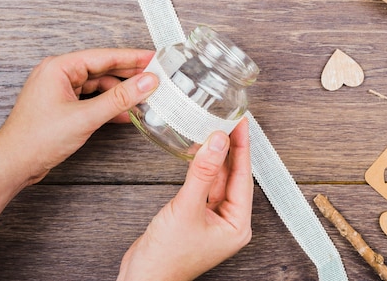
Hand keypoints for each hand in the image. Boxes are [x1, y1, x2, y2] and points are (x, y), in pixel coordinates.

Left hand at [0, 48, 158, 184]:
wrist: (14, 164)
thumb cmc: (36, 139)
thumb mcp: (85, 117)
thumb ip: (119, 98)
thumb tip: (146, 83)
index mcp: (59, 68)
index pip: (104, 56)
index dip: (132, 58)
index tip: (154, 59)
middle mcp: (59, 75)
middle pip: (103, 70)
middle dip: (129, 76)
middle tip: (155, 78)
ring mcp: (61, 90)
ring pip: (100, 86)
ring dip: (121, 93)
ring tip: (144, 98)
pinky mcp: (64, 106)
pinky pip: (93, 99)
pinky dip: (110, 105)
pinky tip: (126, 113)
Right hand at [117, 119, 253, 280]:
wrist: (142, 279)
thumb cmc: (166, 256)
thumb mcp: (187, 208)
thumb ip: (203, 173)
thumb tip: (217, 142)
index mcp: (238, 224)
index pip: (243, 177)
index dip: (242, 147)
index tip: (242, 123)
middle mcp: (230, 221)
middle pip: (234, 176)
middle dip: (231, 149)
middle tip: (229, 121)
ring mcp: (213, 219)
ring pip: (219, 180)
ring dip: (216, 157)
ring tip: (216, 129)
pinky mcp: (198, 216)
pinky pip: (205, 186)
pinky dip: (203, 169)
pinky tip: (200, 152)